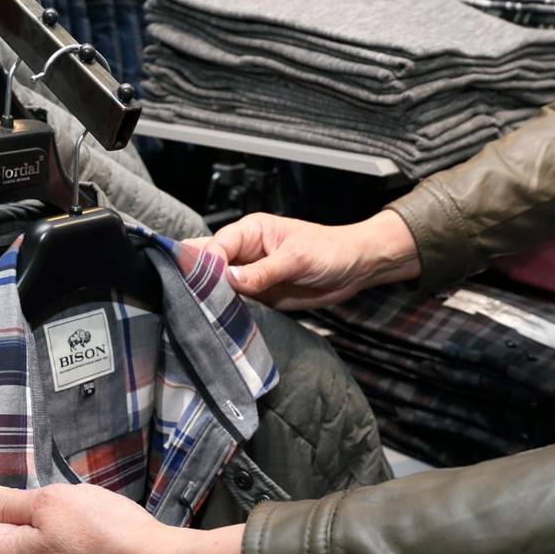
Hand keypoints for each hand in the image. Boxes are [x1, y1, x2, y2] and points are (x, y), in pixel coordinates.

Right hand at [192, 210, 420, 309]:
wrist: (356, 269)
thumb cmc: (331, 250)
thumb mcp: (297, 258)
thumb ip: (263, 271)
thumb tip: (230, 280)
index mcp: (250, 231)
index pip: (216, 246)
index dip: (207, 265)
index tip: (206, 285)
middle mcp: (245, 252)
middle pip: (209, 264)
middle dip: (201, 280)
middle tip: (198, 300)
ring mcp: (250, 276)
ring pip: (219, 287)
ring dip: (215, 300)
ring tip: (211, 314)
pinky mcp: (259, 296)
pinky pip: (237, 305)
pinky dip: (230, 313)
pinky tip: (225, 322)